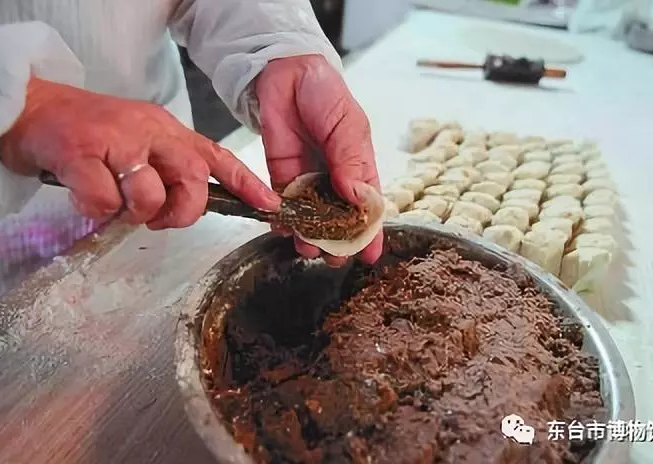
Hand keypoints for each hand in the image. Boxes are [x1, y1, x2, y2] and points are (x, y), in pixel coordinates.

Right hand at [0, 77, 279, 228]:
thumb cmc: (89, 133)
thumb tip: (183, 208)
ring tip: (116, 205)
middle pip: (193, 178)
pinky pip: (106, 200)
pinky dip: (98, 210)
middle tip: (160, 219)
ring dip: (136, 213)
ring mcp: (117, 139)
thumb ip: (164, 169)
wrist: (34, 109)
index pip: (216, 155)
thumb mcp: (140, 142)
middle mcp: (149, 130)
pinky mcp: (83, 151)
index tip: (270, 203)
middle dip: (184, 210)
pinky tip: (86, 196)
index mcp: (167, 130)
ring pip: (150, 194)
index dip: (246, 182)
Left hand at [255, 55, 382, 265]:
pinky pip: (283, 205)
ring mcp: (308, 181)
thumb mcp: (348, 124)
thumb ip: (351, 160)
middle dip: (338, 242)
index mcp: (359, 168)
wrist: (286, 74)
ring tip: (308, 249)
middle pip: (339, 220)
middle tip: (334, 258)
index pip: (368, 207)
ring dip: (310, 235)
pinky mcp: (282, 177)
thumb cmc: (326, 94)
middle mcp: (335, 180)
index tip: (370, 256)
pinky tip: (283, 230)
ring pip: (311, 218)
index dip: (369, 232)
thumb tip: (356, 196)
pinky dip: (283, 220)